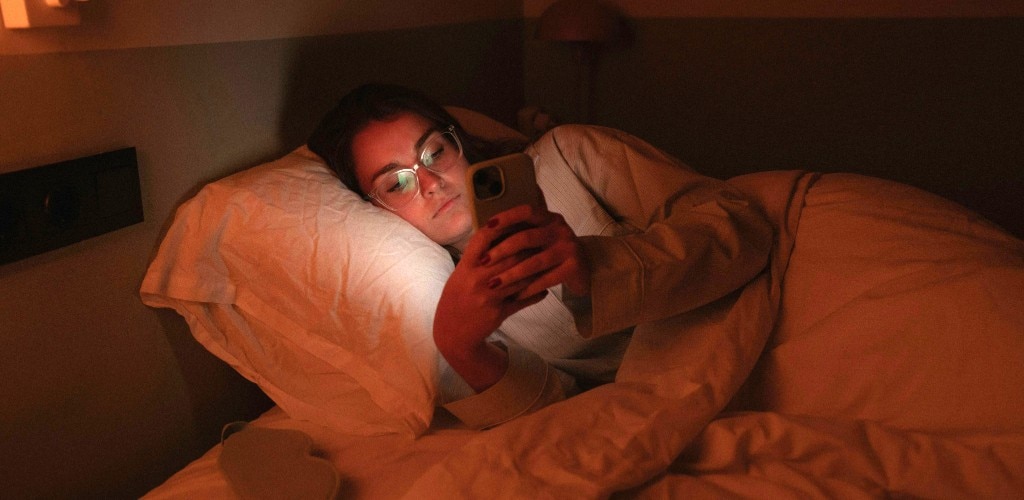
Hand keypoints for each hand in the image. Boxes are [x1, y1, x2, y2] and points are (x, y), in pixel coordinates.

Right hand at [433, 215, 550, 391]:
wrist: (452, 333)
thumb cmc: (458, 298)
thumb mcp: (461, 275)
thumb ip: (477, 258)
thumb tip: (497, 234)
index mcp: (465, 266)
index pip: (483, 238)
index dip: (501, 225)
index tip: (518, 218)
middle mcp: (476, 279)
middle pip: (509, 256)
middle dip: (529, 247)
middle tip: (544, 239)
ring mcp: (488, 296)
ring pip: (520, 278)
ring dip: (536, 270)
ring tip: (549, 262)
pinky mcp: (498, 313)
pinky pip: (523, 301)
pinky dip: (536, 295)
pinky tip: (545, 290)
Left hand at [478, 204, 590, 300]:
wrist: (585, 268)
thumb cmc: (552, 252)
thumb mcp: (539, 237)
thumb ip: (520, 232)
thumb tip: (485, 233)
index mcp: (548, 218)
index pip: (526, 211)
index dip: (507, 217)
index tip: (488, 226)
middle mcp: (560, 230)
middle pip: (526, 237)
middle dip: (502, 250)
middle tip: (484, 261)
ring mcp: (568, 249)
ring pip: (534, 262)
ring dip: (511, 274)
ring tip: (494, 284)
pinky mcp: (573, 268)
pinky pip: (546, 280)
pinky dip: (528, 289)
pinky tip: (514, 296)